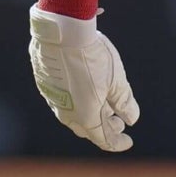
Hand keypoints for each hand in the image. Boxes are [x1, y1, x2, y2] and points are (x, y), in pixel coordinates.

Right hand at [28, 4, 139, 150]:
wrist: (61, 34)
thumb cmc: (93, 56)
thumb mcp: (116, 79)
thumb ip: (124, 102)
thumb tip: (131, 118)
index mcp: (86, 115)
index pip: (104, 138)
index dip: (117, 142)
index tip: (128, 141)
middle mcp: (66, 112)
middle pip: (87, 128)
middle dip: (105, 127)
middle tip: (118, 123)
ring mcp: (52, 98)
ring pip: (73, 115)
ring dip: (90, 114)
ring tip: (105, 107)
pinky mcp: (44, 84)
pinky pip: (62, 99)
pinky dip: (77, 100)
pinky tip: (84, 90)